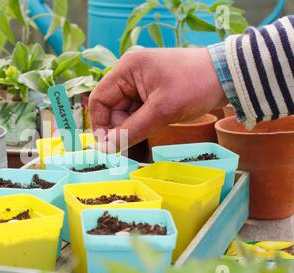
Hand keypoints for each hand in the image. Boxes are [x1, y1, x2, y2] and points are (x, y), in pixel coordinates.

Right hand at [89, 48, 228, 150]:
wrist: (229, 76)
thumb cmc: (195, 86)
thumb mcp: (162, 110)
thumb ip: (131, 130)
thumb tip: (105, 149)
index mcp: (126, 69)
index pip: (99, 99)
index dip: (99, 124)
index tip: (107, 146)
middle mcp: (129, 73)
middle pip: (111, 107)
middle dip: (119, 127)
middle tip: (130, 144)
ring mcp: (141, 82)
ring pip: (124, 111)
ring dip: (132, 126)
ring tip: (149, 133)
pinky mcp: (152, 90)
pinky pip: (138, 110)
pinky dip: (142, 122)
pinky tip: (154, 127)